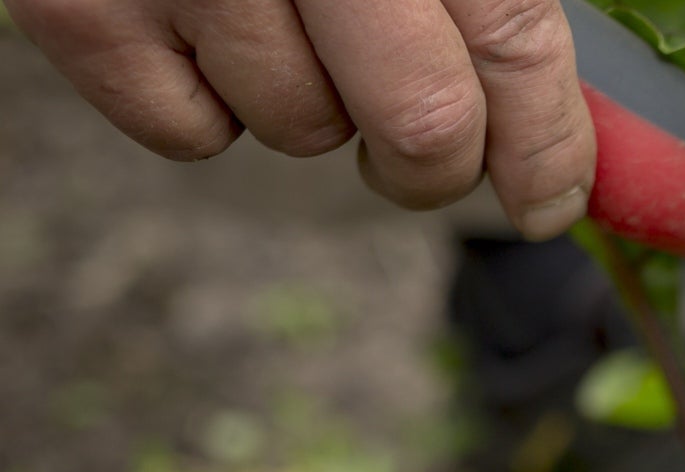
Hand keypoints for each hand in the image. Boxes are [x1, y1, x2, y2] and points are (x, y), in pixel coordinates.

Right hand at [8, 0, 594, 237]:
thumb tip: (561, 131)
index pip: (514, 37)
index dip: (546, 143)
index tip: (550, 199)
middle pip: (423, 122)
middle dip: (436, 164)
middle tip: (423, 154)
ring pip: (303, 129)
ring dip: (309, 106)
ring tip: (273, 15)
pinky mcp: (83, 10)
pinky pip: (190, 133)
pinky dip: (203, 103)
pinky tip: (192, 19)